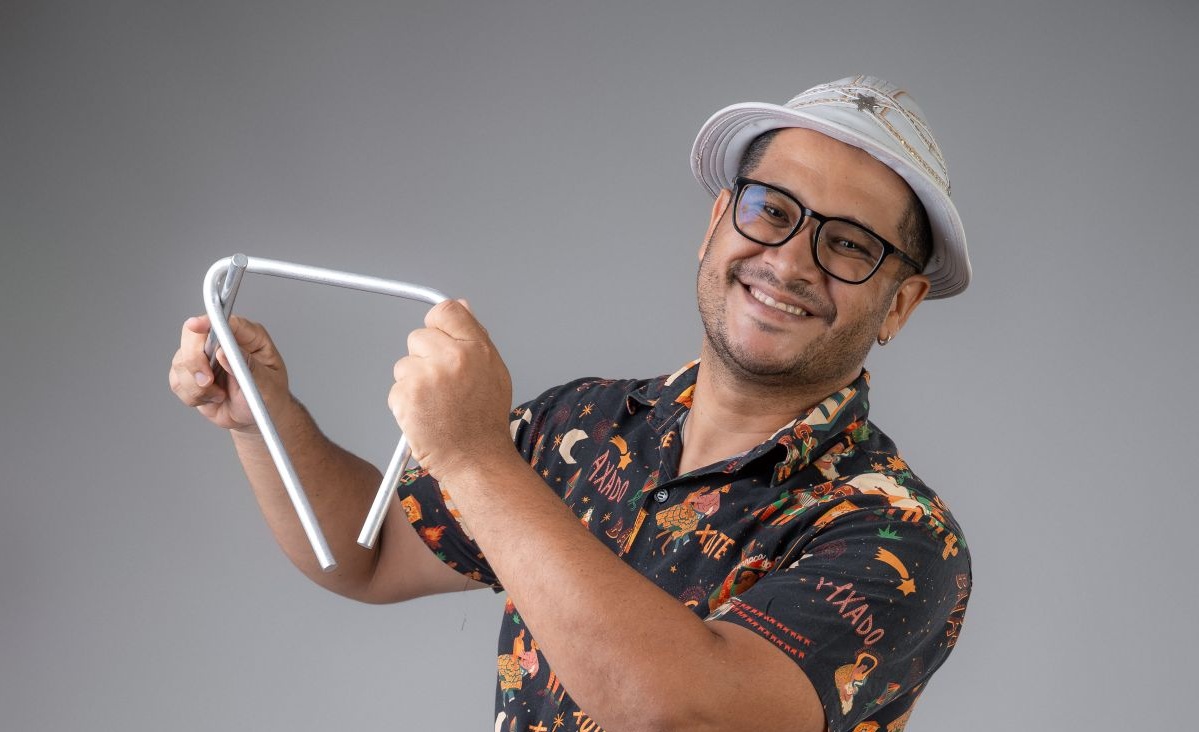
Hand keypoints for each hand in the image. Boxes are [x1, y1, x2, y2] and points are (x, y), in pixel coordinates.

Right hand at [168, 315, 290, 432]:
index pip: (224, 321)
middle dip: (196, 361)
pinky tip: (212, 398)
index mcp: (248, 337)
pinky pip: (177, 381)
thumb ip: (248, 367)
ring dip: (197, 385)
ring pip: (181, 362)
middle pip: (193, 337)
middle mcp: (223, 343)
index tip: (196, 326)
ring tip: (219, 395)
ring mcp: (205, 358)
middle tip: (208, 381)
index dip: (208, 322)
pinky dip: (192, 395)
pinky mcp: (192, 375)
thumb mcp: (267, 384)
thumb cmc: (269, 396)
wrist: (257, 418)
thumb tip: (223, 352)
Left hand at [388, 300, 514, 481]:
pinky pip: (396, 390)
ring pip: (403, 365)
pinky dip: (405, 404)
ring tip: (435, 405)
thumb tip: (461, 306)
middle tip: (442, 387)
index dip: (437, 325)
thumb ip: (475, 337)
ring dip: (413, 383)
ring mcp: (427, 376)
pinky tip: (425, 416)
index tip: (437, 339)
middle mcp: (452, 357)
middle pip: (418, 337)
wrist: (476, 459)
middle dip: (424, 358)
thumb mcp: (493, 371)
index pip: (445, 311)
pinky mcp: (407, 396)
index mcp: (476, 348)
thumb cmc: (484, 420)